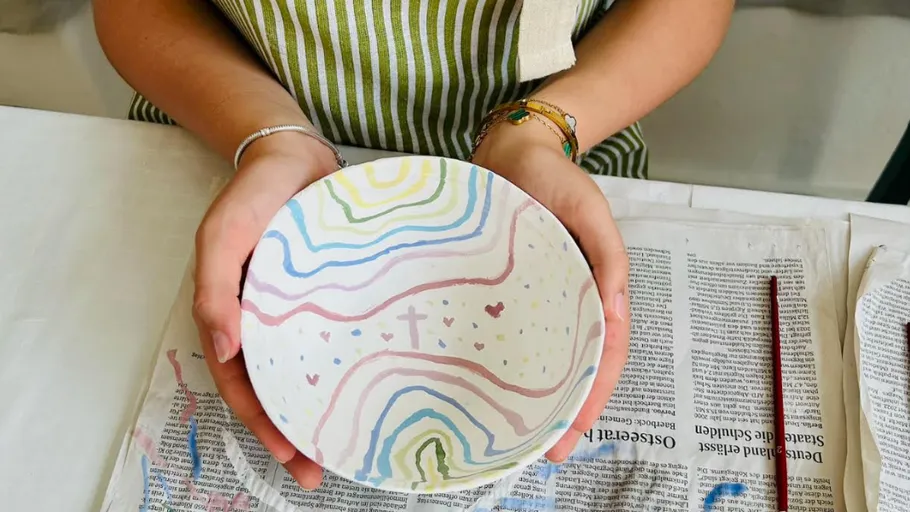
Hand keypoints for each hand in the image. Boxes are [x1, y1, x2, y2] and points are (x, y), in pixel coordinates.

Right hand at [192, 132, 335, 488]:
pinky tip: (361, 388)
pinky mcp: (325, 297)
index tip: (290, 455)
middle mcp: (262, 321)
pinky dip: (335, 369)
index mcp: (231, 314)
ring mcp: (293, 312)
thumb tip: (223, 350)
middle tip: (317, 469)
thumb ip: (215, 291)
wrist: (294, 155)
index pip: (242, 382)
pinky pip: (328, 340)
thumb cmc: (253, 195)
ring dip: (313, 409)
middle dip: (289, 433)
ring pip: (299, 371)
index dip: (261, 422)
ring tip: (341, 443)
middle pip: (271, 388)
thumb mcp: (222, 236)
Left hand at [472, 121, 630, 462]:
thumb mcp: (591, 211)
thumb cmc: (556, 179)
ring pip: (545, 356)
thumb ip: (608, 256)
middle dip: (566, 412)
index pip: (606, 354)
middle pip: (576, 366)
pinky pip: (512, 333)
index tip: (573, 432)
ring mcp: (537, 299)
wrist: (514, 150)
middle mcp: (569, 301)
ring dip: (539, 397)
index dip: (594, 396)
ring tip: (519, 435)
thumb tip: (616, 309)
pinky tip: (493, 388)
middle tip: (546, 451)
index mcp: (597, 289)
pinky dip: (510, 365)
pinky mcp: (506, 292)